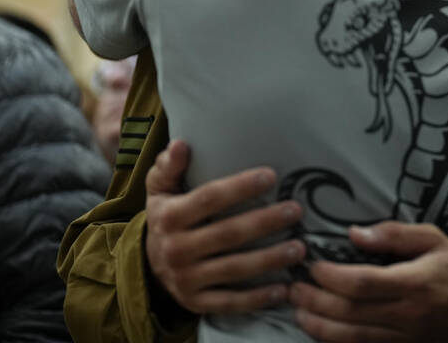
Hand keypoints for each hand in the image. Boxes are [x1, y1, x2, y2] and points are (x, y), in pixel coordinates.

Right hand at [144, 139, 305, 313]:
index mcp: (169, 216)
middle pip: (227, 234)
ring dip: (269, 260)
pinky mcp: (196, 302)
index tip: (271, 176)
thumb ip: (169, 166)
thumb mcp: (159, 188)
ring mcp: (186, 279)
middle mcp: (175, 249)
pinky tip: (283, 289)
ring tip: (300, 248)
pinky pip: (230, 302)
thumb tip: (181, 143)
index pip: (209, 199)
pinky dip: (257, 298)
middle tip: (295, 211)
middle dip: (264, 222)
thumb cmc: (166, 215)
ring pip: (234, 269)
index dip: (240, 187)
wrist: (147, 264)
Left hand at [289, 222, 447, 341]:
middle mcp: (405, 315)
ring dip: (319, 325)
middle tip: (293, 288)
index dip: (330, 276)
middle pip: (349, 313)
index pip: (362, 283)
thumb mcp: (433, 238)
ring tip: (298, 311)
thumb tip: (355, 234)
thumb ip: (395, 234)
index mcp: (413, 283)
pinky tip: (320, 330)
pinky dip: (337, 342)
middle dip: (315, 301)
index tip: (312, 265)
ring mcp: (403, 337)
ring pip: (351, 337)